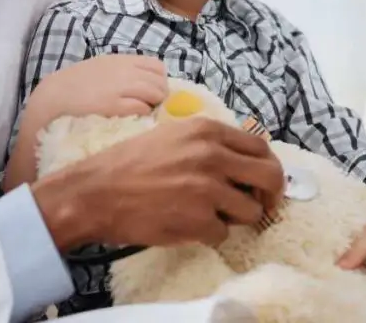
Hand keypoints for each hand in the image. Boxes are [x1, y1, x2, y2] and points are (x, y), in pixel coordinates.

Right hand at [26, 55, 168, 126]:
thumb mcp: (102, 67)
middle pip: (159, 81)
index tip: (155, 90)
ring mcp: (121, 87)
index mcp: (122, 60)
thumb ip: (122, 71)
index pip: (156, 66)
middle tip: (153, 105)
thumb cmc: (77, 82)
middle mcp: (125, 70)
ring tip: (146, 112)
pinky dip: (144, 112)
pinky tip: (136, 116)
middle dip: (160, 94)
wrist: (56, 94)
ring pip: (155, 93)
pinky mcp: (115, 104)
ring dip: (154, 104)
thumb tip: (144, 82)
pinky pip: (142, 107)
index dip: (160, 79)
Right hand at [32, 117, 285, 250]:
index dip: (267, 167)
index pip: (261, 147)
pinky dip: (208, 234)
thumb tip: (243, 160)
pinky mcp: (199, 220)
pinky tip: (186, 225)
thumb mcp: (172, 137)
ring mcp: (207, 189)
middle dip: (270, 196)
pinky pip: (223, 233)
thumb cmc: (127, 165)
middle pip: (270, 177)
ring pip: (250, 211)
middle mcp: (212, 155)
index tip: (263, 183)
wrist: (94, 193)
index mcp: (207, 130)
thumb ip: (209, 143)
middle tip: (260, 207)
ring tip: (208, 216)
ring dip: (234, 218)